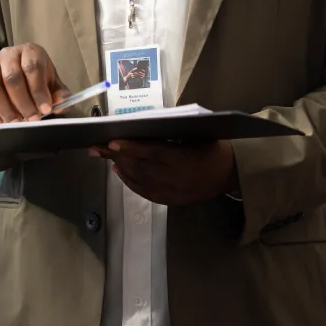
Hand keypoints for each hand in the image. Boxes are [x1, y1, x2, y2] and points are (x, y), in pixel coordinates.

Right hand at [0, 43, 68, 122]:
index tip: (45, 110)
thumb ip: (59, 94)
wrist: (14, 72)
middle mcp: (8, 53)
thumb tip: (60, 103)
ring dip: (4, 109)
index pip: (32, 68)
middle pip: (11, 78)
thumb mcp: (52, 84)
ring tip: (14, 123)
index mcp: (30, 51)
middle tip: (31, 120)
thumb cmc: (36, 79)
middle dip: (22, 103)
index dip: (38, 91)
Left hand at [91, 138, 236, 205]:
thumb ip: (171, 132)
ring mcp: (171, 191)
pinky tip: (119, 170)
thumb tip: (140, 126)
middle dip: (117, 155)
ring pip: (139, 178)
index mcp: (184, 159)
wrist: (228, 174)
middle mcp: (175, 178)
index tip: (111, 141)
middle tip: (97, 146)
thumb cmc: (211, 148)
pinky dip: (129, 181)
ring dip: (120, 166)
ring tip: (105, 154)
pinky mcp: (169, 200)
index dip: (131, 147)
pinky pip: (144, 191)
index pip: (152, 152)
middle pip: (140, 166)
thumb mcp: (196, 134)